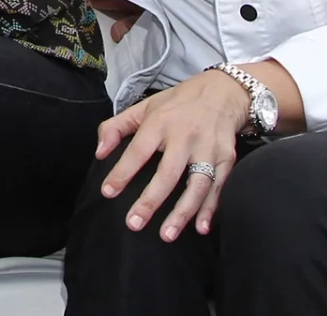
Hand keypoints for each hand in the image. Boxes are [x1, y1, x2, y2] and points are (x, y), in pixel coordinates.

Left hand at [94, 69, 248, 241]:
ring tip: (166, 235)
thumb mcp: (143, 107)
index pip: (138, 151)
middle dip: (150, 200)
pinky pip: (218, 187)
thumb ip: (116, 127)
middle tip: (134, 223)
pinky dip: (211, 209)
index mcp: (160, 122)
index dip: (122, 172)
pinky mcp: (227, 158)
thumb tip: (100, 153)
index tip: (108, 192)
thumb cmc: (177, 104)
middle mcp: (185, 136)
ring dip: (182, 212)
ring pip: (197, 184)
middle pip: (168, 173)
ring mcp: (208, 148)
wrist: (222, 91)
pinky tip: (201, 228)